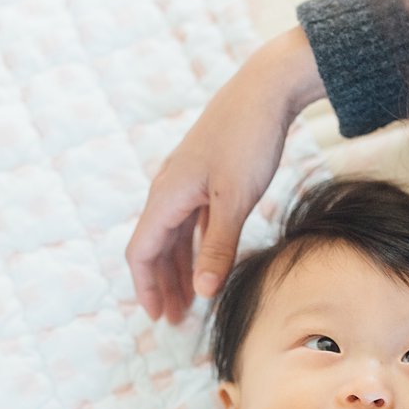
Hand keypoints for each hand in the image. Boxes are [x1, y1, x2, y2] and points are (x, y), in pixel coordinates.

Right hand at [125, 28, 324, 322]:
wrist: (267, 89)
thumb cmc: (248, 139)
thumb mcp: (235, 199)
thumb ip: (218, 248)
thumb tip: (203, 293)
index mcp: (166, 195)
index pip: (141, 252)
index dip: (146, 288)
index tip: (157, 318)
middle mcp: (169, 189)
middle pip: (155, 248)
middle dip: (162, 285)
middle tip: (175, 320)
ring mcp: (187, 183)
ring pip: (175, 236)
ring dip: (179, 269)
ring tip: (190, 300)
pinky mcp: (207, 177)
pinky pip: (193, 222)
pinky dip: (196, 248)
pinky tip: (207, 264)